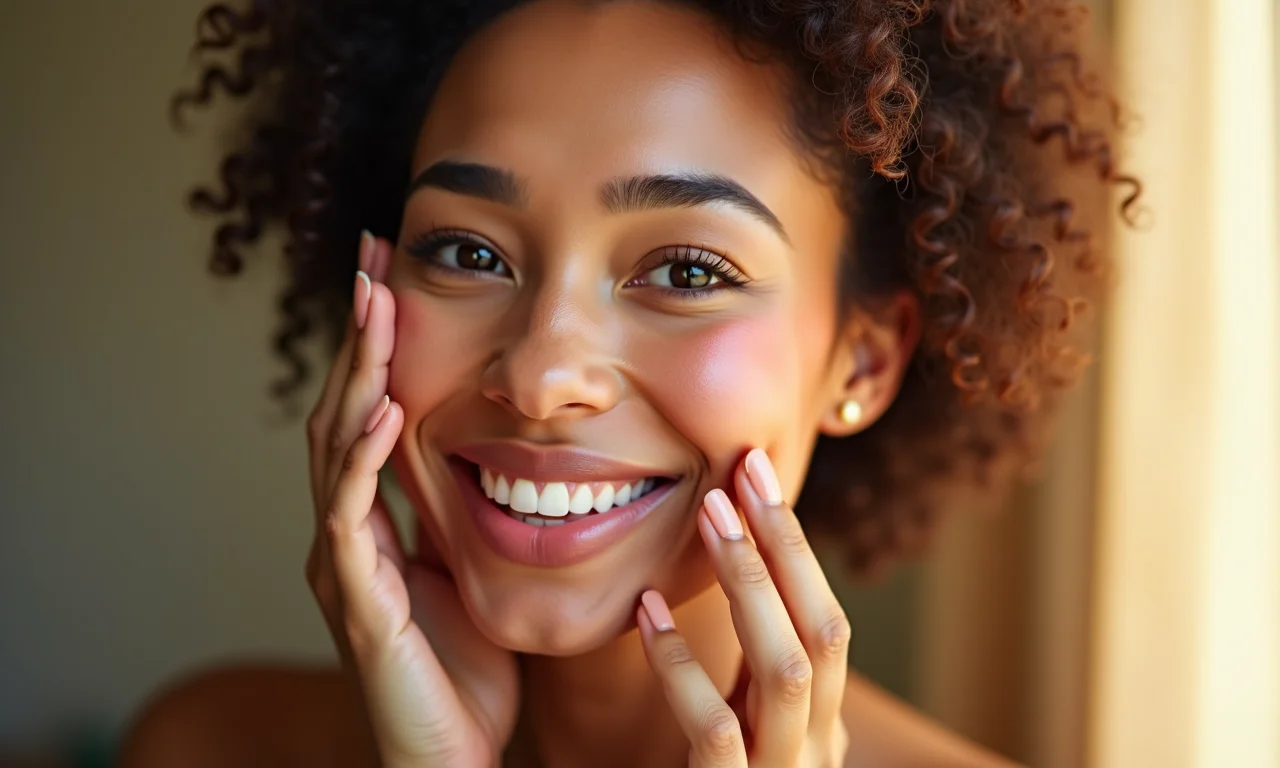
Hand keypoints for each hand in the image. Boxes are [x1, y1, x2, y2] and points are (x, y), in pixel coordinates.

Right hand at [304, 233, 518, 767]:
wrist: (455, 758)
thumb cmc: (467, 672)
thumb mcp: (468, 572)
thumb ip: (460, 515)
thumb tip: (491, 451)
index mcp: (374, 525)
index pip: (368, 416)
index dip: (376, 348)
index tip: (390, 277)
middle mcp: (346, 537)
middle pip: (342, 415)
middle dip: (359, 339)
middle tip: (371, 262)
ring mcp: (346, 569)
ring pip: (338, 454)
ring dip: (358, 378)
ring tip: (373, 310)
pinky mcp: (360, 607)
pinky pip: (354, 525)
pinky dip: (366, 467)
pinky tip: (385, 417)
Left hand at [637, 449, 851, 767]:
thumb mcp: (742, 733)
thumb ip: (747, 680)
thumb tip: (736, 583)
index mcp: (816, 722)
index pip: (824, 616)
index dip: (795, 543)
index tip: (754, 469)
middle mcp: (815, 747)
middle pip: (824, 629)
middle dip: (787, 546)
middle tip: (743, 469)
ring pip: (787, 669)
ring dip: (750, 585)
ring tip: (708, 516)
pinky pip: (716, 732)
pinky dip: (683, 668)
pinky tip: (645, 616)